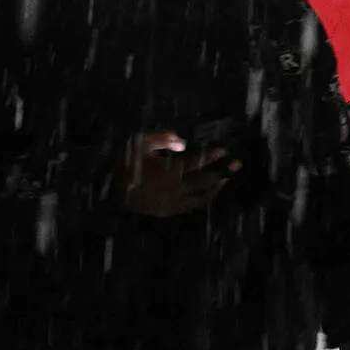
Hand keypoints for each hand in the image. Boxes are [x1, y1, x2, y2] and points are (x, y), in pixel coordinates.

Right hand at [119, 130, 234, 216]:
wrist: (112, 192)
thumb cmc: (127, 163)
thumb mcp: (138, 142)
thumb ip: (162, 138)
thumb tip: (184, 142)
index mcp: (168, 170)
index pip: (197, 162)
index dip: (213, 156)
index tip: (225, 151)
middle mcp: (174, 187)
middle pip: (205, 179)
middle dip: (223, 171)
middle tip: (237, 164)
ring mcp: (173, 201)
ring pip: (202, 195)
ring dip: (216, 187)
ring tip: (227, 179)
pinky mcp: (169, 210)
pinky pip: (193, 206)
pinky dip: (205, 199)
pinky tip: (210, 193)